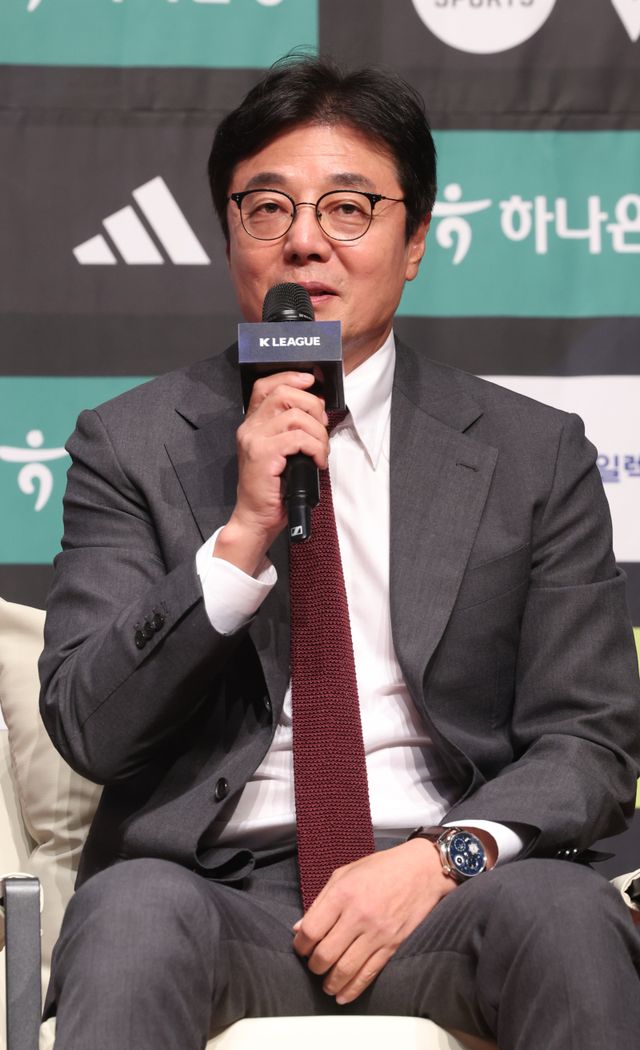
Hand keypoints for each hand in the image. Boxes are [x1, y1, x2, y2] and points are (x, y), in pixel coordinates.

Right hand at [214, 372, 328, 574]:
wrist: (257, 518)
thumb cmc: (273, 489)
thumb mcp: (282, 453)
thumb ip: (291, 429)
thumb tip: (317, 409)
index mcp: (252, 424)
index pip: (265, 385)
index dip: (290, 377)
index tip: (311, 382)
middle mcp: (249, 428)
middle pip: (283, 393)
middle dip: (312, 405)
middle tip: (322, 425)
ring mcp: (254, 440)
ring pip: (295, 416)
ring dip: (317, 432)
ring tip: (321, 450)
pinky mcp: (263, 455)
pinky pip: (298, 438)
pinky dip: (315, 447)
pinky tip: (317, 461)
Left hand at [291, 839, 456, 1004]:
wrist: (422, 870)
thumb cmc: (381, 868)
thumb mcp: (345, 873)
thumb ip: (320, 901)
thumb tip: (299, 929)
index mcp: (343, 893)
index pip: (311, 930)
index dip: (300, 945)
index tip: (300, 948)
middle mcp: (358, 914)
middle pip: (325, 954)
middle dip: (314, 966)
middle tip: (313, 966)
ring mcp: (377, 932)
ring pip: (345, 969)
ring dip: (330, 982)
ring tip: (326, 984)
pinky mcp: (393, 945)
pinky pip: (369, 973)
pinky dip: (353, 989)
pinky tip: (343, 994)